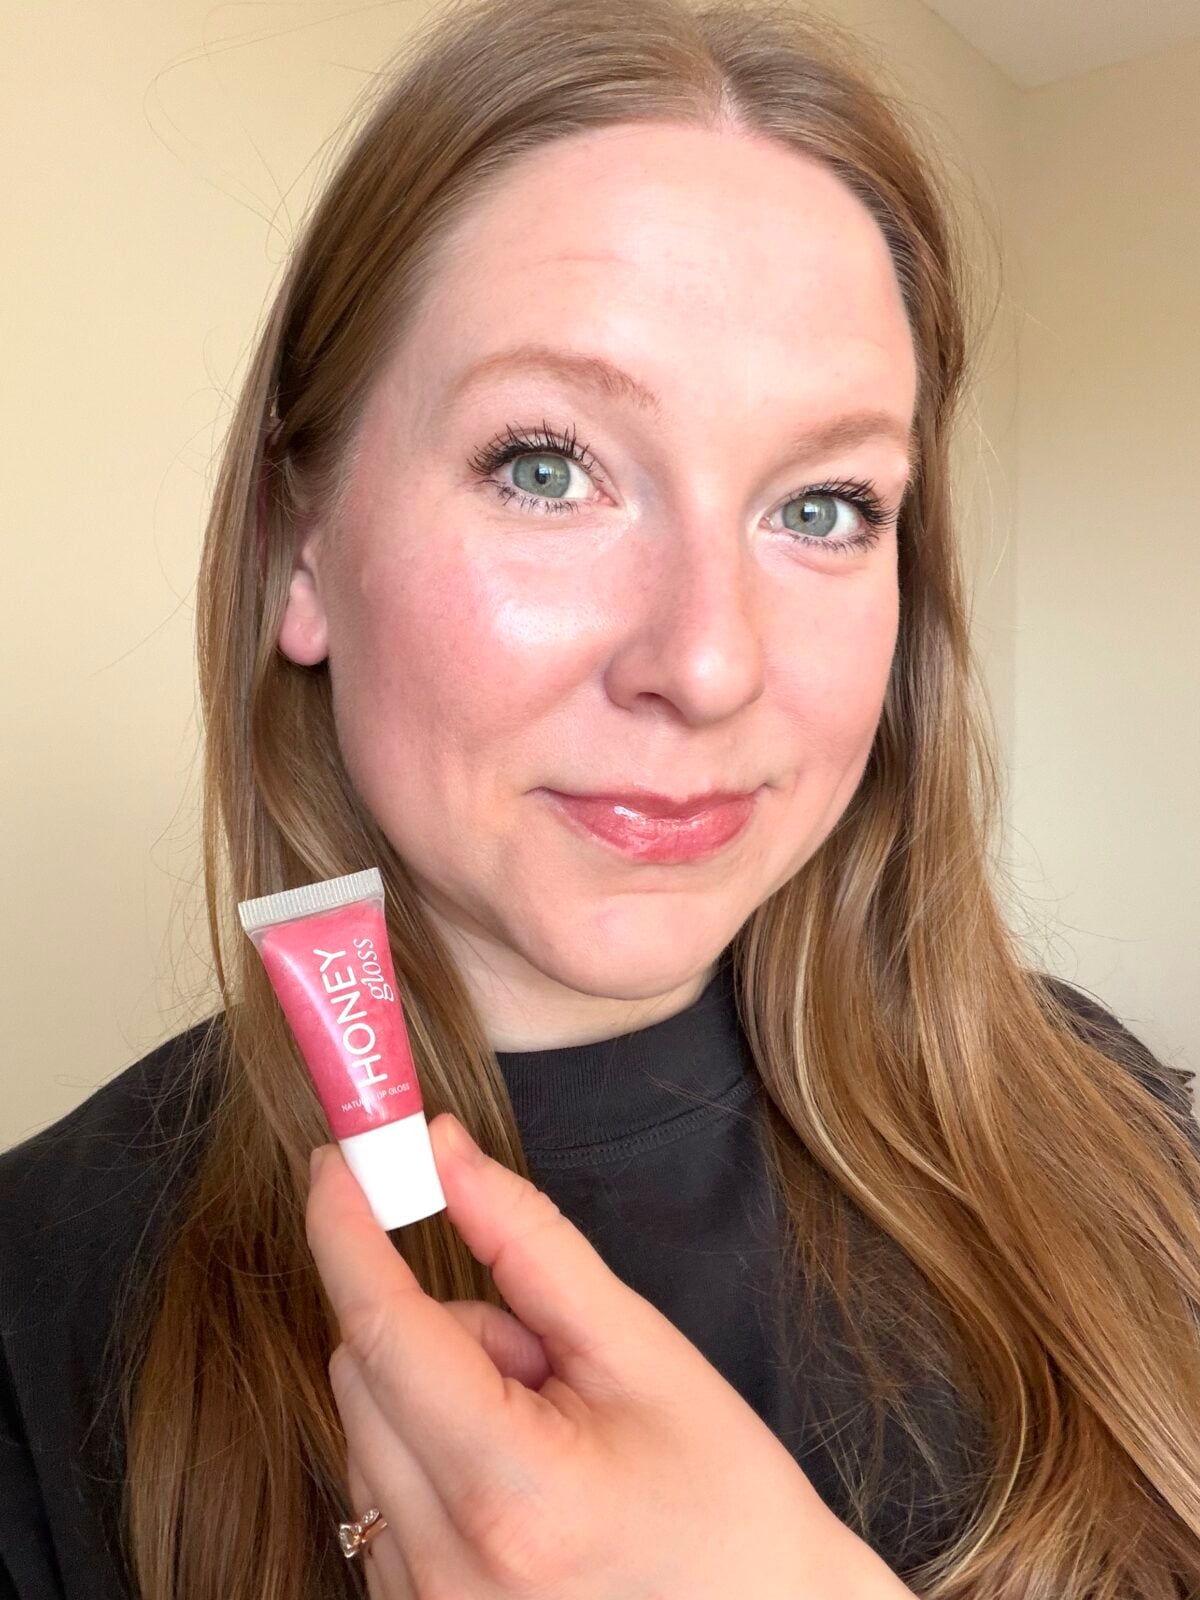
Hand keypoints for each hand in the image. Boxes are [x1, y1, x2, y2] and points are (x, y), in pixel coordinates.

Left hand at [306, 1113, 912, 1598]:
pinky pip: (375, 1491)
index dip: (348, 1230)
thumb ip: (530, 1242)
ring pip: (363, 1426)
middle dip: (436, 1326)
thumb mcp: (643, 1350)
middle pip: (362, 1371)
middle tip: (540, 1354)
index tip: (337, 1161)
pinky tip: (512, 1478)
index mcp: (511, 1491)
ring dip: (430, 1392)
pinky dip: (426, 1451)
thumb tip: (445, 1152)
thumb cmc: (723, 1496)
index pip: (387, 1331)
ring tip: (543, 1430)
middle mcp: (445, 1567)